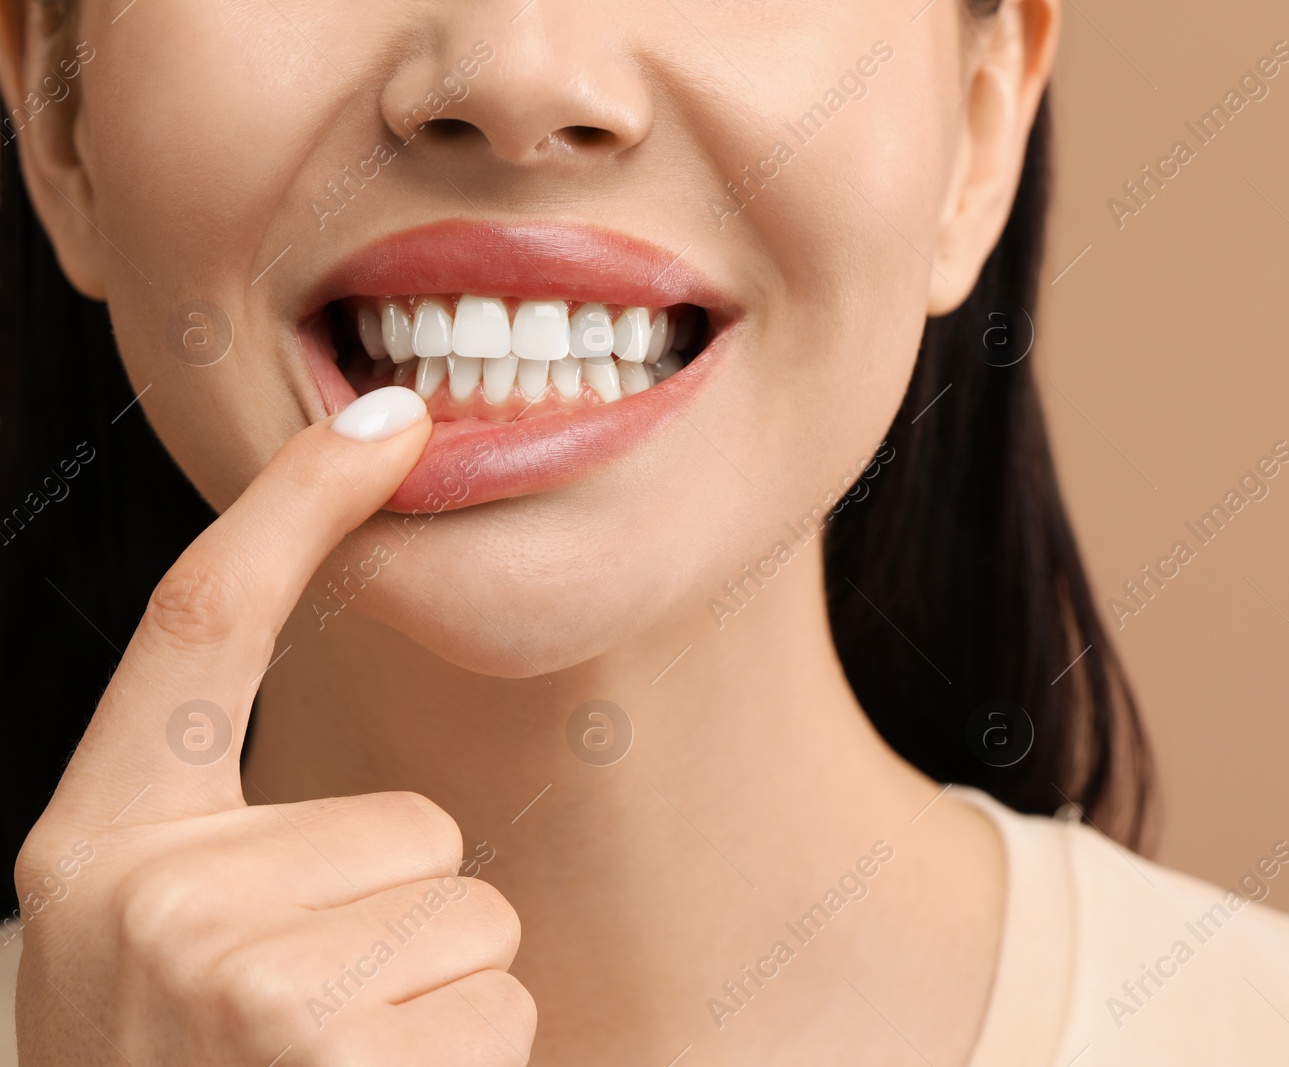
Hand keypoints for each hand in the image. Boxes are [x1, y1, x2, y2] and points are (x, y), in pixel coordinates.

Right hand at [10, 388, 534, 1065]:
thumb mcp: (163, 969)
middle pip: (412, 824)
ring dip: (430, 1008)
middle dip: (399, 929)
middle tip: (308, 1041)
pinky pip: (498, 1004)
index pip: (202, 628)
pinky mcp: (331, 1050)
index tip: (389, 420)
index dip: (295, 506)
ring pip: (467, 916)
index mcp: (99, 850)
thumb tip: (394, 801)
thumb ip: (238, 858)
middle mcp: (152, 894)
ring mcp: (240, 974)